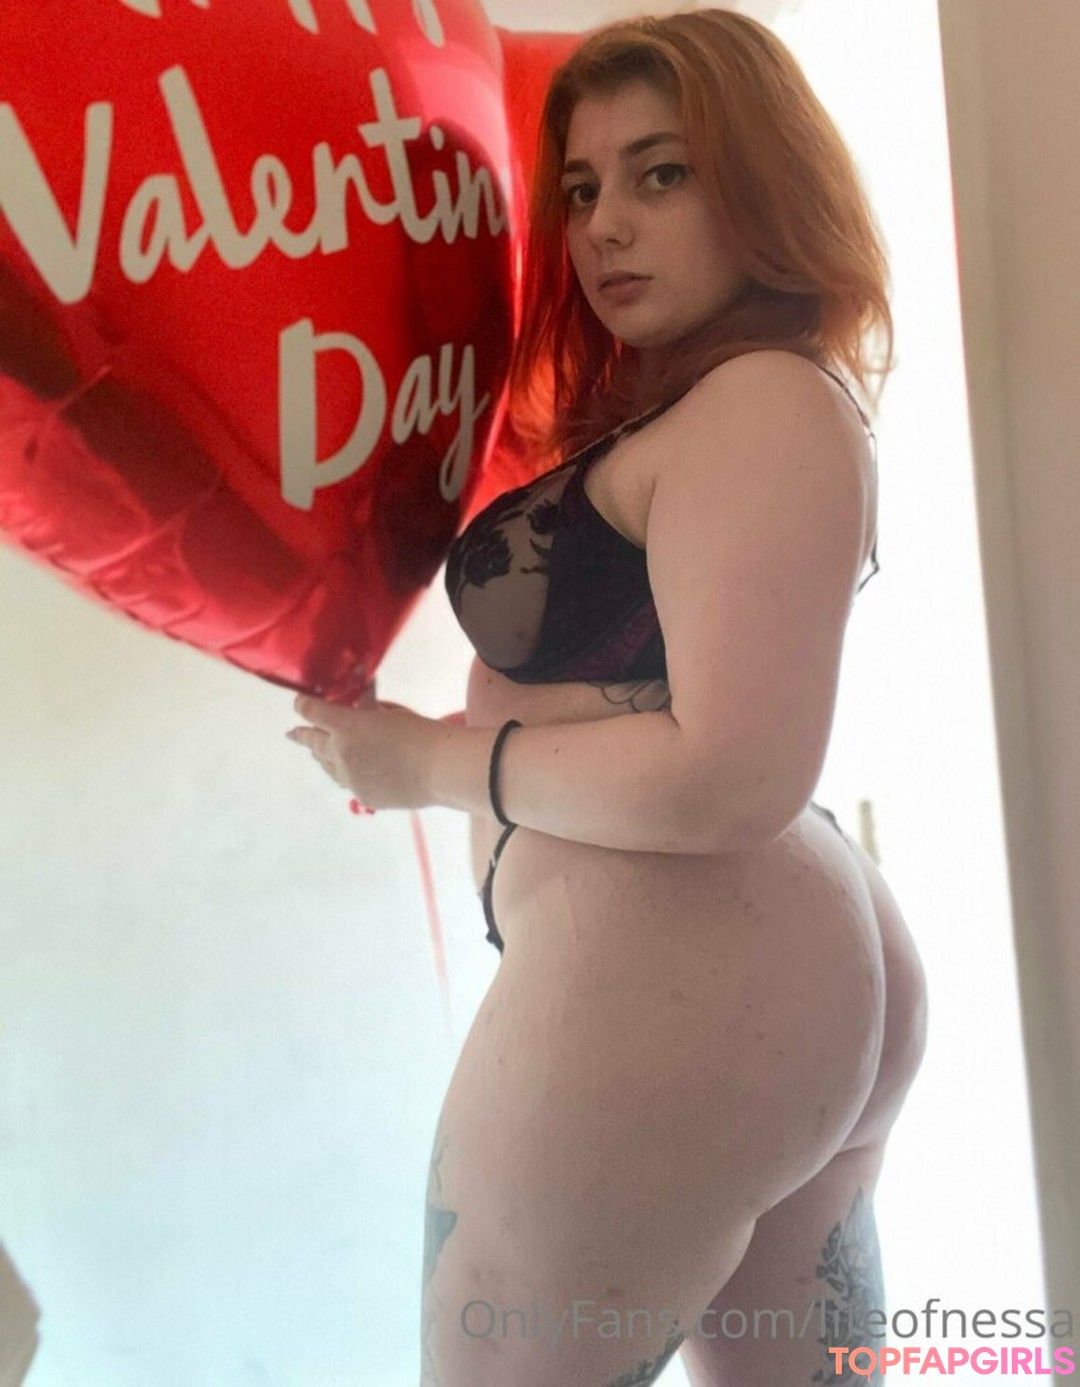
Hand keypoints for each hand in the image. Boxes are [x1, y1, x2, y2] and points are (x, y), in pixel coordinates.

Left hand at [286, 680, 440, 810]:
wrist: (439, 769)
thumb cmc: (420, 732)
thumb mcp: (392, 713)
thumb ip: (370, 712)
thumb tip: (362, 711)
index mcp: (346, 726)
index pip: (313, 712)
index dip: (304, 706)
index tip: (299, 704)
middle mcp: (340, 752)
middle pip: (312, 742)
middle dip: (302, 735)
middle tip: (293, 733)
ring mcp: (349, 777)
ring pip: (326, 766)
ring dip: (323, 756)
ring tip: (320, 753)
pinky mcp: (362, 796)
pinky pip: (348, 782)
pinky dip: (347, 773)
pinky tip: (352, 772)